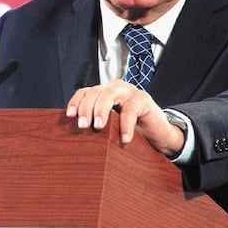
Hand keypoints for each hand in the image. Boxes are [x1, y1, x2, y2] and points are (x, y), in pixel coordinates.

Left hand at [65, 79, 184, 156]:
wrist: (158, 134)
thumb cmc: (132, 129)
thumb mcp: (111, 125)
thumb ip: (97, 123)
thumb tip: (75, 135)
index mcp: (104, 92)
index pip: (85, 92)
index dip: (76, 102)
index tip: (69, 116)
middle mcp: (114, 88)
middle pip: (94, 92)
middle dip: (86, 108)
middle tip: (83, 125)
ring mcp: (129, 91)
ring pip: (109, 95)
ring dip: (101, 110)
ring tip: (98, 127)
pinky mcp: (143, 99)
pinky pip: (131, 110)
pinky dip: (126, 125)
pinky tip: (124, 138)